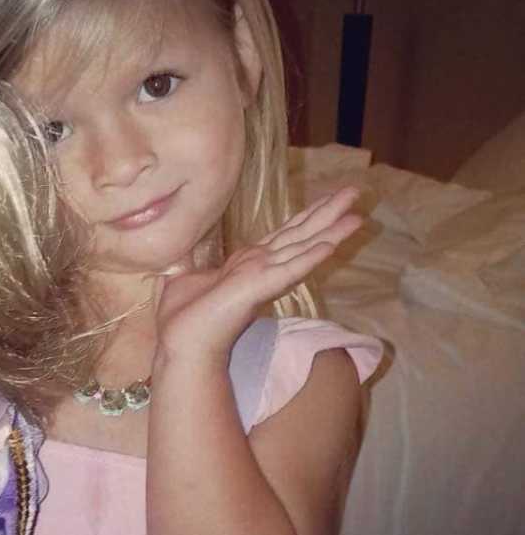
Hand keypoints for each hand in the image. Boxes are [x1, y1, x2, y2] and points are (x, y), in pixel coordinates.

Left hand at [155, 188, 361, 363]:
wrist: (182, 343)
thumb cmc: (183, 317)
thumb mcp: (182, 276)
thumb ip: (187, 257)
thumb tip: (177, 240)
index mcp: (248, 262)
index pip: (285, 234)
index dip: (308, 216)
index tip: (329, 199)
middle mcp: (262, 267)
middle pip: (302, 234)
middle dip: (329, 212)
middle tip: (355, 191)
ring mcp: (263, 278)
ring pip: (303, 247)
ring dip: (331, 231)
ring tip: (358, 214)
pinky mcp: (258, 289)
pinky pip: (289, 271)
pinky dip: (309, 258)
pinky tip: (330, 245)